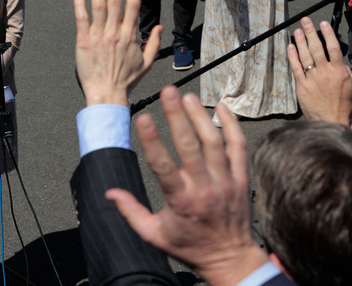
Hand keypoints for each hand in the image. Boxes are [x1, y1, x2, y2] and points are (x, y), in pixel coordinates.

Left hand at [74, 0, 161, 105]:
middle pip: (115, 1)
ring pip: (98, 7)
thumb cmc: (126, 81)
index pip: (133, 6)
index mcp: (130, 36)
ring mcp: (99, 37)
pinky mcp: (84, 43)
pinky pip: (82, 20)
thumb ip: (154, 43)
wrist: (107, 94)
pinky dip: (80, 6)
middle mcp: (115, 33)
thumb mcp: (146, 63)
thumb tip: (160, 27)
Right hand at [106, 86, 268, 285]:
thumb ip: (131, 212)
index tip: (143, 117)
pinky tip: (220, 107)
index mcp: (180, 201)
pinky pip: (238, 146)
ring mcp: (226, 181)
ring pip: (215, 142)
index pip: (163, 166)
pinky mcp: (241, 178)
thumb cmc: (190, 246)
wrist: (230, 259)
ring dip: (201, 117)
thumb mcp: (154, 235)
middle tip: (168, 92)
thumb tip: (109, 193)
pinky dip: (231, 125)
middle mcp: (204, 188)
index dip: (152, 140)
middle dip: (178, 116)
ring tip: (188, 97)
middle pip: (190, 146)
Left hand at [287, 17, 351, 125]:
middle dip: (310, 32)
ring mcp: (312, 79)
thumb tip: (340, 62)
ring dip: (300, 41)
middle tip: (305, 21)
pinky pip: (296, 68)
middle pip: (316, 48)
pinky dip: (292, 56)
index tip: (323, 24)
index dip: (327, 34)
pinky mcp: (302, 87)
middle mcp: (325, 73)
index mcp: (339, 72)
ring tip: (297, 31)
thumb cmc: (344, 107)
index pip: (333, 48)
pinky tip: (291, 47)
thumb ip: (347, 73)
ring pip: (305, 56)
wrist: (331, 122)